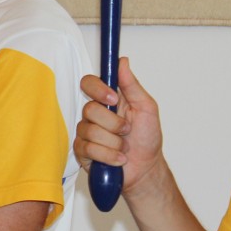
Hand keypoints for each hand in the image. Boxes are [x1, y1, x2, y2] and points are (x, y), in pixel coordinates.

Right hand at [74, 57, 164, 193]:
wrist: (145, 169)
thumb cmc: (147, 139)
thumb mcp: (147, 108)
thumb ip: (132, 85)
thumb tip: (122, 62)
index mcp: (108, 100)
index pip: (89, 83)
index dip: (98, 89)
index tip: (113, 99)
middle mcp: (94, 114)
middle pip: (90, 109)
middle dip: (114, 124)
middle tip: (126, 131)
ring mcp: (86, 132)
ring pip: (90, 131)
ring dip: (114, 143)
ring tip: (124, 148)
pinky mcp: (82, 151)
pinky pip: (89, 149)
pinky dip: (109, 156)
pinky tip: (118, 159)